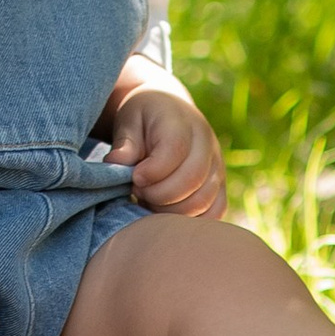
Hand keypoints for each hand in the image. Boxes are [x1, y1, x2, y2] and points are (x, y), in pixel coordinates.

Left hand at [103, 82, 225, 218]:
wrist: (170, 115)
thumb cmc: (144, 121)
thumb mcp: (128, 122)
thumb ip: (125, 143)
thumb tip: (114, 162)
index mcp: (182, 122)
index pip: (175, 150)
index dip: (152, 171)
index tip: (134, 178)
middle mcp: (207, 144)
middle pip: (191, 179)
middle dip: (159, 194)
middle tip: (138, 191)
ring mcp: (217, 166)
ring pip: (203, 200)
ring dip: (172, 211)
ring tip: (150, 200)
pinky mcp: (220, 186)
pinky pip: (215, 211)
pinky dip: (191, 220)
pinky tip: (167, 213)